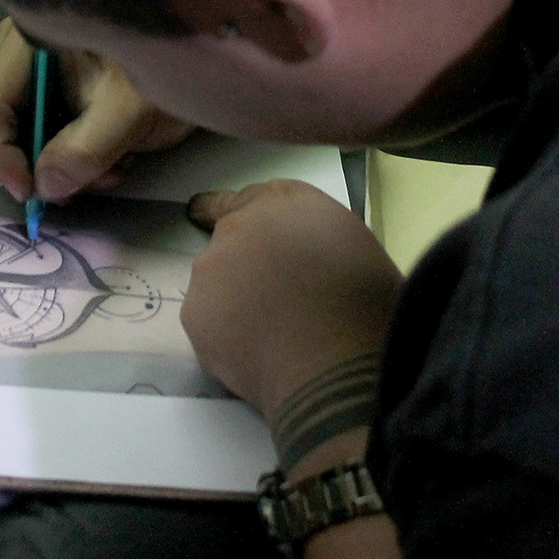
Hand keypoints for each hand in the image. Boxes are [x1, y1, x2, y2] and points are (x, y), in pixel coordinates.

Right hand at [0, 17, 194, 202]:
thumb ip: (86, 149)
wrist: (208, 54)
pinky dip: (71, 159)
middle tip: (75, 189)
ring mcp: (37, 73)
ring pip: (21, 136)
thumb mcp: (130, 111)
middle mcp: (20, 54)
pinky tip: (112, 161)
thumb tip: (45, 185)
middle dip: (32, 165)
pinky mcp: (58, 92)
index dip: (2, 156)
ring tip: (110, 173)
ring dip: (58, 167)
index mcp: (27, 43)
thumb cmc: (167, 65)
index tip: (32, 194)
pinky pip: (45, 136)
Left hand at [181, 180, 400, 420]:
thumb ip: (315, 240)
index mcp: (284, 201)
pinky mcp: (193, 311)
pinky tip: (255, 355)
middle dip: (247, 264)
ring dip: (233, 299)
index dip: (244, 215)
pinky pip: (207, 320)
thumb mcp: (353, 248)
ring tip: (269, 336)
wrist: (334, 361)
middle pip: (231, 238)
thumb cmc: (365, 305)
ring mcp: (210, 267)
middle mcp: (239, 224)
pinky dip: (224, 334)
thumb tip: (306, 259)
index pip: (251, 197)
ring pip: (215, 281)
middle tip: (276, 302)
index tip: (235, 229)